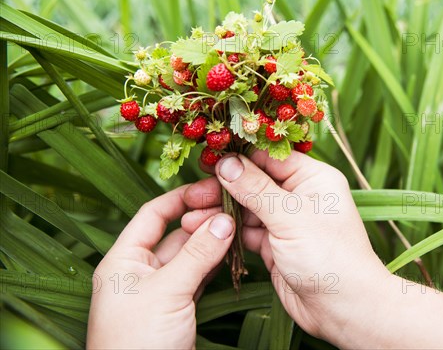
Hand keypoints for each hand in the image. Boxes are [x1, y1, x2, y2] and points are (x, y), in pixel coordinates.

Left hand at [87, 185, 234, 349]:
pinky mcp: (177, 308)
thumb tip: (224, 220)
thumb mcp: (167, 293)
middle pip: (175, 233)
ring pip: (189, 256)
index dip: (182, 198)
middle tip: (234, 209)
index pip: (153, 214)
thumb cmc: (137, 344)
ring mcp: (160, 290)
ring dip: (212, 242)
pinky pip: (197, 276)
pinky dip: (214, 264)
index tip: (212, 188)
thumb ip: (196, 255)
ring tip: (239, 227)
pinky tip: (231, 254)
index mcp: (123, 260)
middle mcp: (140, 271)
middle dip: (203, 220)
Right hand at [183, 151, 392, 346]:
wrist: (344, 309)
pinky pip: (246, 231)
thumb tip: (226, 163)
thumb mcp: (291, 216)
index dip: (238, 157)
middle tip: (193, 193)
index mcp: (312, 178)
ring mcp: (286, 221)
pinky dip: (227, 232)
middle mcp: (299, 195)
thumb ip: (256, 189)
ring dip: (220, 211)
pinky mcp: (274, 245)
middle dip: (223, 187)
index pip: (270, 157)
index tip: (207, 158)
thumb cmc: (329, 257)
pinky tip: (204, 230)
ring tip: (191, 214)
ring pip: (246, 208)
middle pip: (254, 182)